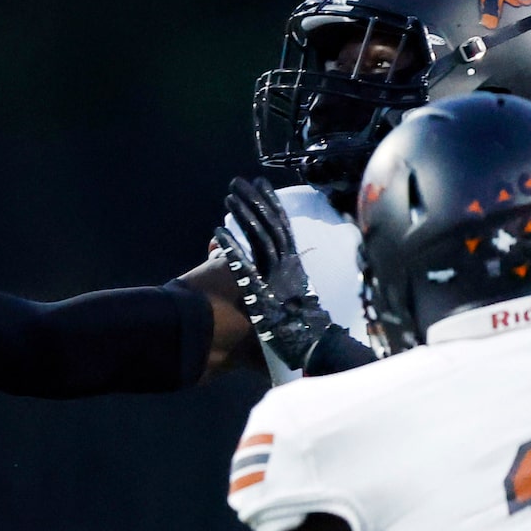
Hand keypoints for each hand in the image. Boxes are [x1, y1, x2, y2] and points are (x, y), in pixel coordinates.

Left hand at [215, 177, 336, 369]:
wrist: (312, 348)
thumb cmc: (303, 331)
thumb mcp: (294, 300)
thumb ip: (283, 286)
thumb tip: (278, 280)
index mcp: (296, 266)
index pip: (284, 228)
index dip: (272, 205)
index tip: (262, 187)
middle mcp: (288, 266)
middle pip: (271, 225)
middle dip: (256, 201)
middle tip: (241, 182)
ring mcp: (276, 276)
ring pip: (260, 237)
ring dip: (244, 215)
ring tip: (230, 196)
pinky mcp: (264, 290)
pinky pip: (244, 263)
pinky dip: (230, 246)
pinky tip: (217, 232)